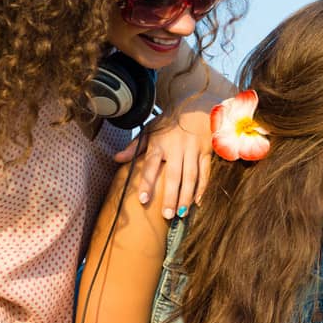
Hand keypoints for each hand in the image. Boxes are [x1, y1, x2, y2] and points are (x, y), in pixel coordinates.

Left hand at [113, 102, 213, 220]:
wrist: (195, 107)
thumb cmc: (169, 122)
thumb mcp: (149, 130)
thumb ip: (134, 146)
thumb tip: (117, 159)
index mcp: (159, 143)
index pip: (151, 165)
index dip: (147, 183)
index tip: (143, 199)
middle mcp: (176, 148)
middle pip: (174, 176)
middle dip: (170, 196)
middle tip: (167, 215)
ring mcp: (192, 150)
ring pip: (191, 177)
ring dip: (186, 197)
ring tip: (181, 213)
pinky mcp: (205, 152)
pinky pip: (205, 173)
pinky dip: (202, 188)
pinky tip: (197, 201)